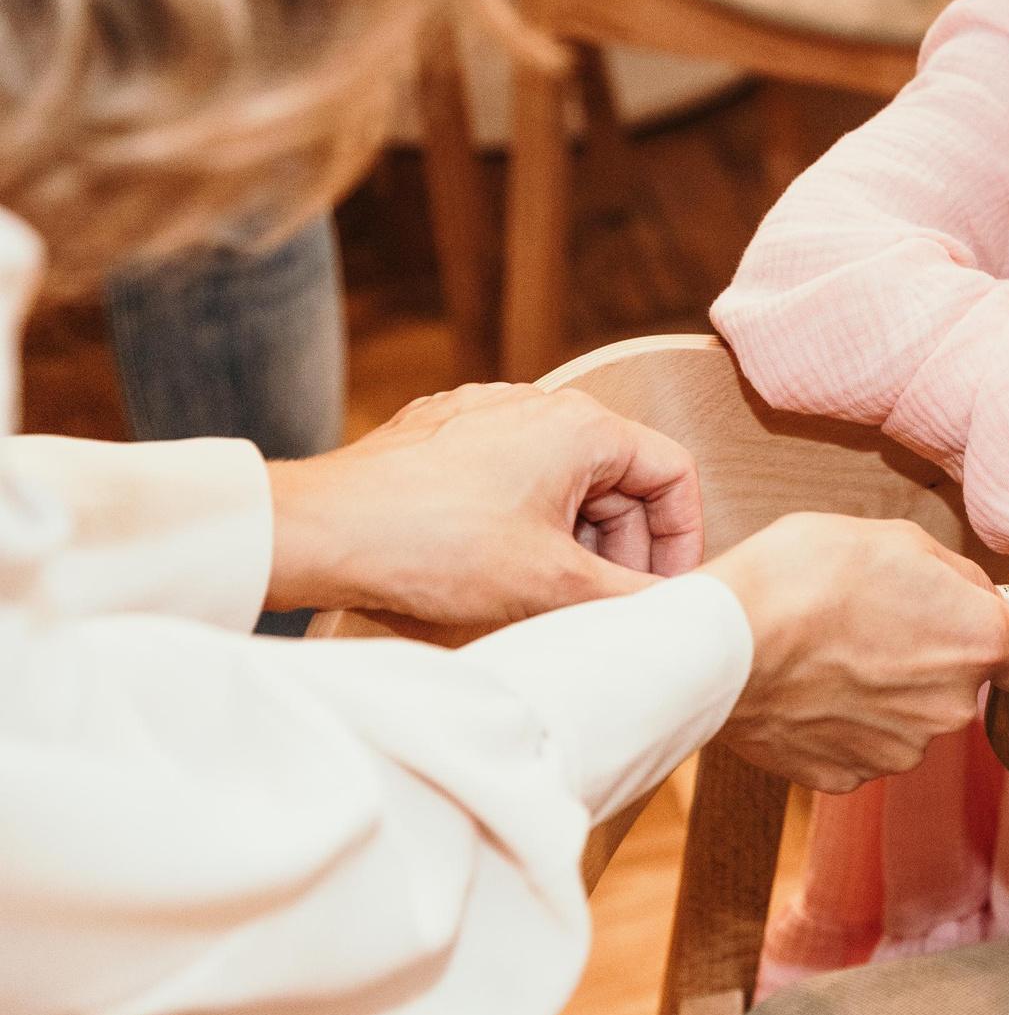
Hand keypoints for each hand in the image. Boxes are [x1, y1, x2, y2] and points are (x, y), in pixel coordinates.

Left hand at [264, 382, 704, 624]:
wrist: (318, 531)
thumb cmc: (432, 548)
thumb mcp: (551, 586)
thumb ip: (632, 598)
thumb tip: (684, 610)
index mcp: (582, 426)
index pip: (673, 473)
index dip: (683, 539)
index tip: (666, 590)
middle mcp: (539, 403)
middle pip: (618, 478)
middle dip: (620, 547)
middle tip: (602, 605)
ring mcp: (485, 413)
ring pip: (562, 479)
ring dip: (570, 538)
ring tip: (542, 595)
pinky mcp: (441, 433)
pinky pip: (508, 474)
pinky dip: (520, 520)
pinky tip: (488, 567)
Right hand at [706, 513, 1008, 791]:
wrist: (723, 643)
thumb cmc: (807, 577)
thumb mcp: (899, 539)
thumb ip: (960, 578)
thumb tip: (989, 601)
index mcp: (978, 644)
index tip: (998, 637)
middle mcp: (950, 710)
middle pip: (963, 687)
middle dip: (934, 660)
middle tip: (878, 622)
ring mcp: (897, 750)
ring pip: (911, 719)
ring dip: (887, 693)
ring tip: (832, 652)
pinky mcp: (844, 776)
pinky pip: (861, 746)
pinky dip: (843, 723)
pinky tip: (810, 688)